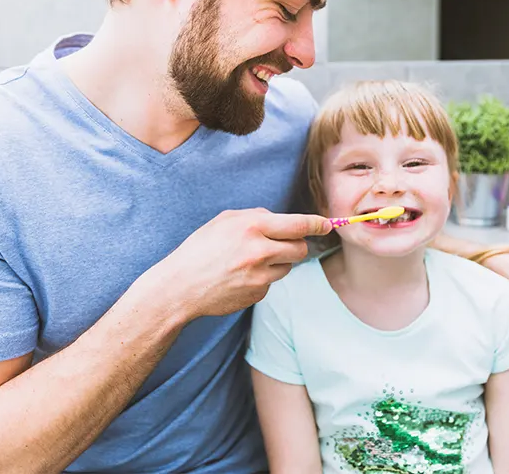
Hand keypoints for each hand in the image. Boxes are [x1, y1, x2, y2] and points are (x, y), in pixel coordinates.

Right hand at [150, 208, 330, 319]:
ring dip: (278, 262)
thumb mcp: (225, 221)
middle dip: (296, 245)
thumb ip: (256, 217)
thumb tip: (282, 220)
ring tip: (250, 261)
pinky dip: (263, 278)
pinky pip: (273, 282)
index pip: (298, 224)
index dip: (317, 224)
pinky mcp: (258, 293)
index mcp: (252, 226)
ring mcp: (260, 275)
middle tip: (280, 245)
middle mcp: (259, 250)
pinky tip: (241, 276)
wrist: (181, 286)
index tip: (327, 224)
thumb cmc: (201, 249)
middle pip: (300, 248)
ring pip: (288, 266)